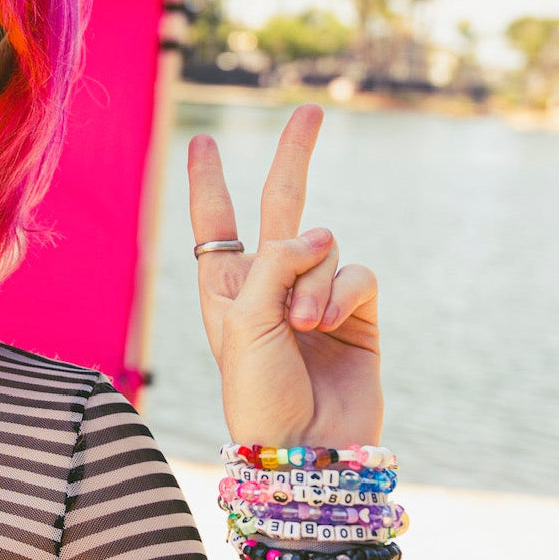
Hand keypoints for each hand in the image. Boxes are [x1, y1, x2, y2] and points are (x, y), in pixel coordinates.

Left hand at [186, 104, 381, 447]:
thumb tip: (320, 232)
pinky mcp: (357, 313)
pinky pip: (355, 273)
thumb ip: (274, 266)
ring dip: (311, 281)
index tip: (200, 144)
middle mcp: (269, 284)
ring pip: (322, 246)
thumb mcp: (242, 323)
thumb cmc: (255, 392)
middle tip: (310, 110)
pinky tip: (327, 323)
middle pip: (280, 206)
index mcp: (224, 287)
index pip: (214, 222)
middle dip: (294, 157)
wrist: (304, 449)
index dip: (208, 182)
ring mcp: (315, 296)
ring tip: (301, 327)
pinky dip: (341, 291)